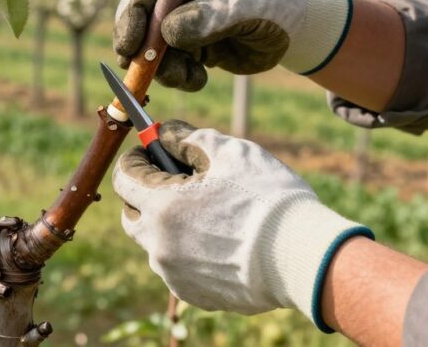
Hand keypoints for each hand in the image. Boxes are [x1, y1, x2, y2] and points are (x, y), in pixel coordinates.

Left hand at [112, 120, 371, 325]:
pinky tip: (221, 236)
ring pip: (156, 242)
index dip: (137, 157)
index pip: (124, 176)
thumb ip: (186, 138)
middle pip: (133, 213)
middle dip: (146, 192)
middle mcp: (158, 245)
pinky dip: (188, 249)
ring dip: (168, 222)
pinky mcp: (195, 294)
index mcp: (161, 206)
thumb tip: (164, 133)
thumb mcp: (226, 151)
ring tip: (207, 208)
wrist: (303, 256)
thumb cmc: (266, 197)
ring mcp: (175, 274)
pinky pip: (179, 266)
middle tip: (175, 177)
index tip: (153, 149)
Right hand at [113, 0, 351, 89]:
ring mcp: (181, 20)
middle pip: (140, 18)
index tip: (129, 45)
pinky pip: (170, 65)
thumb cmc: (274, 3)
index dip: (132, 13)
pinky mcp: (189, 46)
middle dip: (138, 47)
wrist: (295, 29)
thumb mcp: (246, 7)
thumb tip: (168, 32)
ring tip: (189, 77)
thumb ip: (209, 16)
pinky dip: (178, 76)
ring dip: (162, 68)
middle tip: (138, 71)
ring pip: (152, 47)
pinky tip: (199, 78)